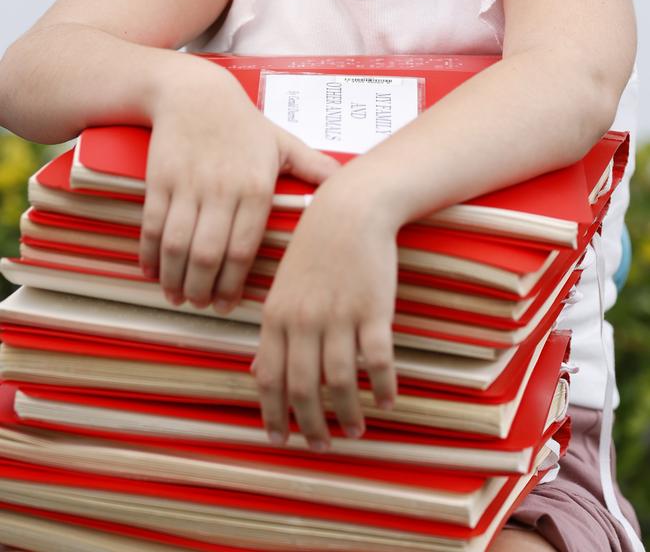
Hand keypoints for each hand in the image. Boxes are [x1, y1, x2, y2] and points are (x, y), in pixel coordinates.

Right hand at [138, 57, 338, 309]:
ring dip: (174, 279)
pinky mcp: (160, 179)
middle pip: (207, 255)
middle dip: (200, 289)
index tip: (226, 305)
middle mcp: (222, 189)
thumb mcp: (283, 144)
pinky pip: (152, 226)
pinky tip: (152, 273)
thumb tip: (348, 184)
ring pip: (177, 246)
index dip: (231, 284)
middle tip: (200, 305)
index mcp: (256, 188)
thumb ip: (313, 168)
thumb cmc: (244, 123)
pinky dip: (149, 255)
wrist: (195, 93)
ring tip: (176, 296)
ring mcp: (188, 185)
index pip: (243, 250)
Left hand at [252, 170, 398, 450]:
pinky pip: (377, 362)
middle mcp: (304, 321)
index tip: (281, 440)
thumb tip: (257, 371)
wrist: (350, 210)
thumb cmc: (314, 248)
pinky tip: (386, 401)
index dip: (274, 414)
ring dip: (347, 414)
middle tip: (321, 446)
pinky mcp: (373, 311)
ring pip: (339, 383)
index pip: (270, 378)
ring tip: (355, 430)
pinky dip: (382, 387)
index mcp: (276, 316)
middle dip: (311, 425)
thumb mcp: (283, 286)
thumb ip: (273, 330)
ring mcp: (339, 317)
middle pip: (303, 388)